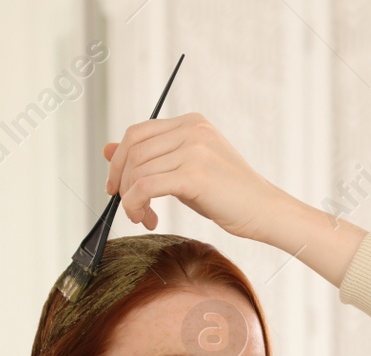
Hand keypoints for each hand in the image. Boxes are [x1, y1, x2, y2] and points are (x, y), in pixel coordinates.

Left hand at [102, 112, 289, 242]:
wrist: (265, 211)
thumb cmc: (229, 195)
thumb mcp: (185, 169)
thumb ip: (151, 157)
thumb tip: (106, 149)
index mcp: (191, 122)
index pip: (137, 132)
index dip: (119, 160)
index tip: (116, 187)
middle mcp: (192, 130)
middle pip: (133, 150)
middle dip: (121, 182)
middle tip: (129, 208)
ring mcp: (194, 149)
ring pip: (138, 170)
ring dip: (130, 200)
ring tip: (143, 217)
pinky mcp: (195, 174)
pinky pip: (146, 187)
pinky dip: (137, 205)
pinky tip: (148, 218)